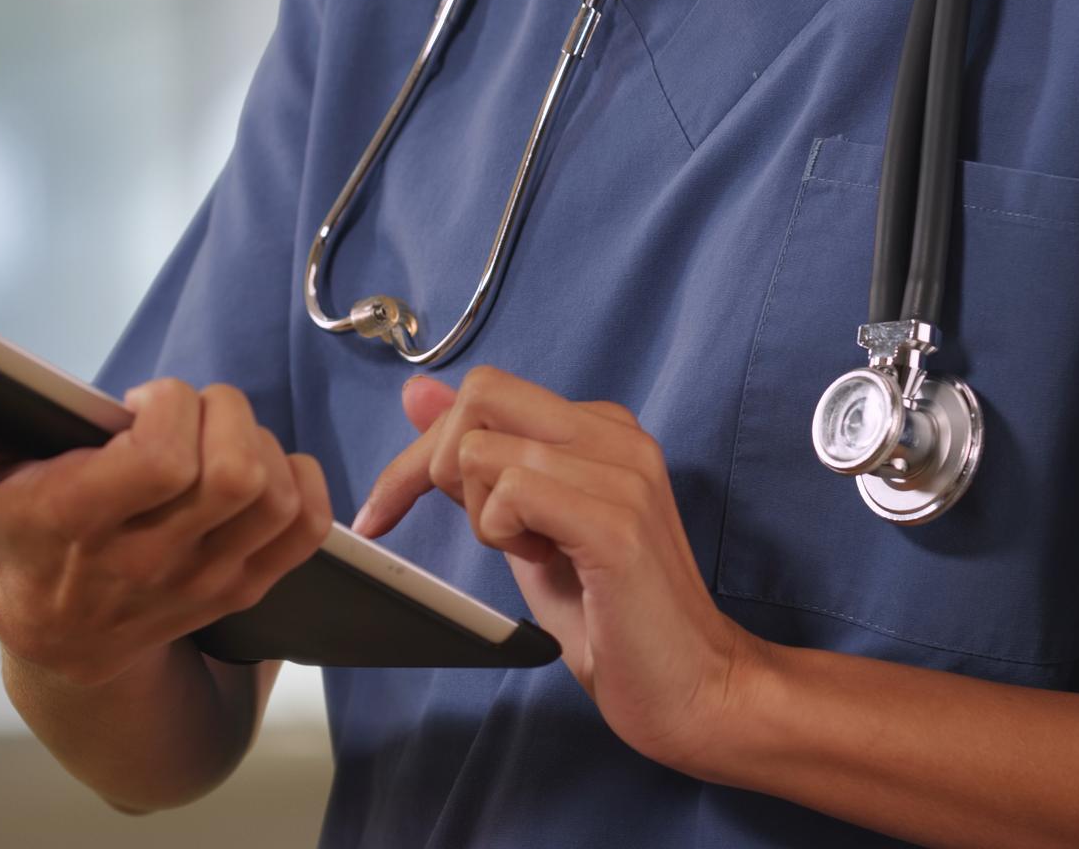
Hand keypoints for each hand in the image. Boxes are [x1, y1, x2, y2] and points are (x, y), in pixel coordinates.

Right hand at [0, 353, 331, 688]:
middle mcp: (151, 562)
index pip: (165, 461)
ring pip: (275, 496)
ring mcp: (206, 581)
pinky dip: (301, 481)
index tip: (140, 401)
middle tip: (186, 411)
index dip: (170, 408)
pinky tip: (261, 464)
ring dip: (260, 442)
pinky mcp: (246, 587)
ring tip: (213, 438)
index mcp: (81, 526)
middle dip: (222, 413)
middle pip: (236, 474)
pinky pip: (307, 529)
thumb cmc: (19, 539)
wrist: (66, 643)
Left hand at [355, 366, 765, 769]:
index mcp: (599, 427)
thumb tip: (418, 395)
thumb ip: (477, 461)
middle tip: (476, 533)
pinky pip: (512, 493)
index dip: (421, 449)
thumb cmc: (609, 615)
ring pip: (483, 452)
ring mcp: (622, 473)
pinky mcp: (616, 523)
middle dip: (437, 467)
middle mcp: (617, 434)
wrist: (694, 687)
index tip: (384, 512)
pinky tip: (545, 562)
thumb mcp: (523, 526)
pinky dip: (502, 535)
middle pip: (479, 396)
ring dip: (482, 518)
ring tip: (533, 554)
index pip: (483, 391)